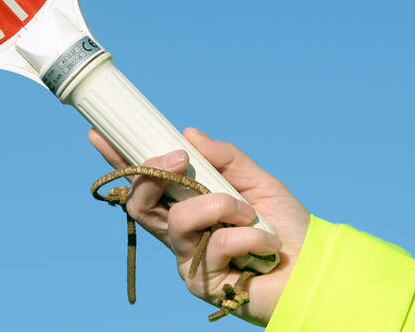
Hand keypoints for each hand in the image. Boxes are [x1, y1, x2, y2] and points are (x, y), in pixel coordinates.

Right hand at [89, 127, 309, 325]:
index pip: (144, 183)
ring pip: (178, 220)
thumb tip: (189, 133)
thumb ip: (225, 158)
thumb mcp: (259, 182)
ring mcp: (186, 258)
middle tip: (177, 157)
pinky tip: (267, 246)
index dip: (118, 161)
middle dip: (150, 173)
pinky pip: (215, 244)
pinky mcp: (202, 282)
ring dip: (218, 205)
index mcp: (186, 206)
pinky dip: (248, 235)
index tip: (98, 134)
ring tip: (248, 214)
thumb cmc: (288, 230)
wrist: (316, 271)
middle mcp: (179, 232)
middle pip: (138, 202)